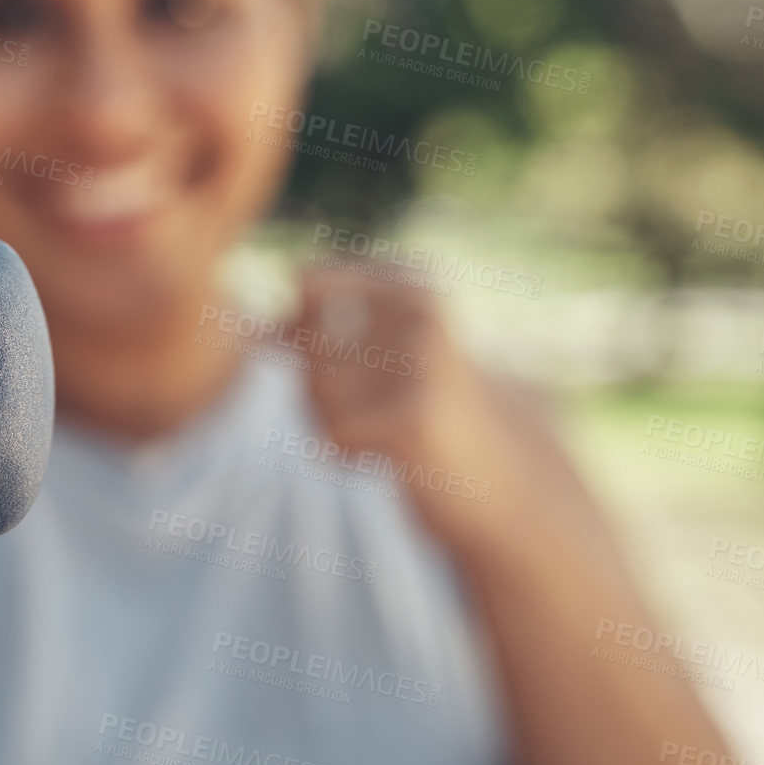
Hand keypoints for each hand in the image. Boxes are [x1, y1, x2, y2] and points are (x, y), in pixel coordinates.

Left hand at [295, 269, 551, 553]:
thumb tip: (254, 331)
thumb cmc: (426, 408)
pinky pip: (330, 435)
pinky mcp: (412, 420)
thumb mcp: (378, 351)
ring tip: (380, 430)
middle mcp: (420, 308)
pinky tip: (387, 459)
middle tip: (366, 405)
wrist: (508, 484)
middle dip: (315, 381)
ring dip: (328, 420)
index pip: (307, 281)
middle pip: (304, 342)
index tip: (348, 358)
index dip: (304, 327)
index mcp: (415, 280)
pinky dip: (344, 453)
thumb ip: (313, 326)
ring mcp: (420, 363)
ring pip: (313, 390)